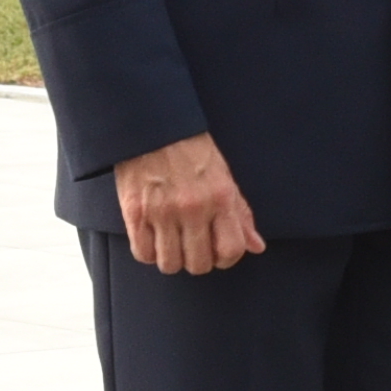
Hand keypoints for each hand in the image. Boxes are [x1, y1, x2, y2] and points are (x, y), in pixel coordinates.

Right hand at [112, 131, 262, 276]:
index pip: (230, 250)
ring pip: (170, 264)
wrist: (152, 126)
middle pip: (199, 264)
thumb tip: (256, 247)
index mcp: (219, 197)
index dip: (226, 259)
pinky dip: (149, 253)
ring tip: (172, 244)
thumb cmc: (190, 149)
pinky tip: (153, 239)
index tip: (218, 254)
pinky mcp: (135, 213)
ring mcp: (162, 212)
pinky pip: (143, 254)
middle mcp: (192, 207)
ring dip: (173, 259)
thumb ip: (240, 214)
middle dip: (198, 261)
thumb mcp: (223, 176)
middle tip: (193, 247)